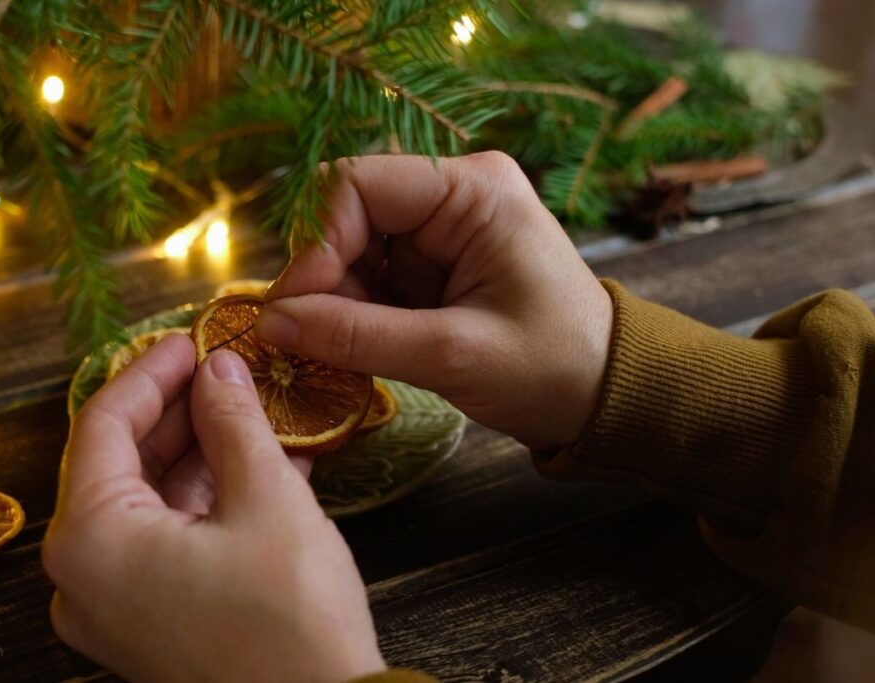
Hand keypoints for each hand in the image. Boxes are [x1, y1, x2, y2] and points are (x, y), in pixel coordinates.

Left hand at [42, 336, 384, 682]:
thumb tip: (219, 368)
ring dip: (202, 454)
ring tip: (252, 410)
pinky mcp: (151, 626)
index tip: (190, 339)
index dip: (150, 372)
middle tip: (223, 369)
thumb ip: (233, 421)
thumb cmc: (290, 619)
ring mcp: (115, 609)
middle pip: (122, 465)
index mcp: (90, 541)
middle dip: (179, 412)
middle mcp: (84, 578)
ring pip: (150, 503)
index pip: (103, 426)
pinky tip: (261, 464)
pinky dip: (210, 501)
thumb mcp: (266, 499)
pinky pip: (169, 542)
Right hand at [258, 152, 612, 447]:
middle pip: (348, 216)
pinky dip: (352, 315)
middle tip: (304, 338)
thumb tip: (270, 322)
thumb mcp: (452, 353)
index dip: (315, 242)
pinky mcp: (433, 269)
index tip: (293, 308)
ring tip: (335, 352)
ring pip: (351, 252)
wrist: (603, 397)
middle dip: (322, 277)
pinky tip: (353, 350)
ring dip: (334, 301)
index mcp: (473, 190)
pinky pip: (369, 280)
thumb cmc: (551, 368)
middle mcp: (452, 197)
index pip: (358, 185)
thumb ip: (357, 336)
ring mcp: (441, 233)